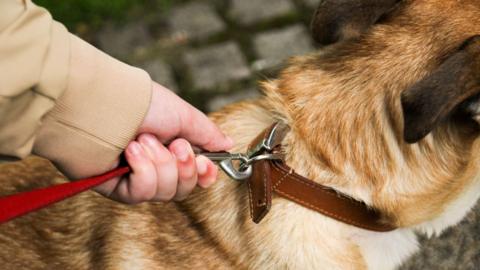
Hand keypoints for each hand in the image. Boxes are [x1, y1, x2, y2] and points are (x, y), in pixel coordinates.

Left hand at [94, 82, 232, 202]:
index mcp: (171, 149)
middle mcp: (155, 166)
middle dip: (183, 167)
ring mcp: (136, 178)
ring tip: (143, 141)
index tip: (206, 165)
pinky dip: (141, 170)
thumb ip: (207, 134)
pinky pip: (142, 193)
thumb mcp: (185, 116)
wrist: (106, 103)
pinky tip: (130, 152)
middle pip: (182, 189)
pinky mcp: (117, 187)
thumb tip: (228, 144)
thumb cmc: (143, 104)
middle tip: (175, 145)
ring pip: (165, 192)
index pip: (194, 177)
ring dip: (159, 164)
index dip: (203, 176)